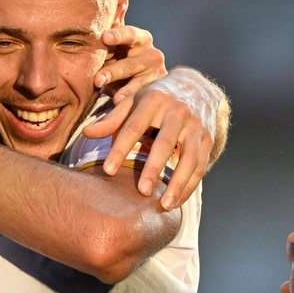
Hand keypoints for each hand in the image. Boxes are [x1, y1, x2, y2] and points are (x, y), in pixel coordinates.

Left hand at [83, 72, 215, 209]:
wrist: (196, 87)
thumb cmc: (155, 99)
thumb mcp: (132, 102)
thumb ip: (111, 120)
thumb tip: (86, 134)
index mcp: (153, 101)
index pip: (133, 128)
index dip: (120, 149)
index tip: (108, 171)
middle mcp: (177, 112)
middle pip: (164, 143)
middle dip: (153, 169)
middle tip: (141, 192)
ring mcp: (196, 126)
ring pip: (189, 158)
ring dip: (178, 183)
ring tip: (164, 205)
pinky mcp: (208, 138)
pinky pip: (200, 165)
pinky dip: (189, 185)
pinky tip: (176, 201)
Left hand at [95, 24, 166, 96]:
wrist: (135, 76)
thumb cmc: (120, 53)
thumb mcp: (117, 40)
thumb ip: (115, 24)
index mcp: (141, 38)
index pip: (129, 34)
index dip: (117, 35)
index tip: (105, 37)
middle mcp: (152, 54)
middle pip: (131, 63)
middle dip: (113, 72)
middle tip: (97, 80)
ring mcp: (156, 73)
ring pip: (138, 82)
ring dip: (126, 90)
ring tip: (115, 98)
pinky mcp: (156, 89)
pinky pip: (143, 95)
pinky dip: (131, 100)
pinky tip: (122, 104)